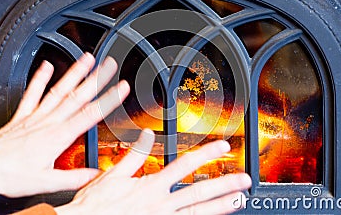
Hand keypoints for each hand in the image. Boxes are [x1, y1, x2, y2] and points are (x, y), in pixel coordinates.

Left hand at [0, 53, 129, 196]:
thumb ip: (74, 178)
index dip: (108, 100)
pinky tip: (47, 66)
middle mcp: (48, 122)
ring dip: (74, 73)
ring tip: (86, 59)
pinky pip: (32, 93)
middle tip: (109, 65)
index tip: (121, 88)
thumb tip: (96, 175)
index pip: (89, 115)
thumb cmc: (10, 174)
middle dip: (96, 79)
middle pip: (77, 96)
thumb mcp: (45, 182)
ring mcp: (36, 116)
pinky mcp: (23, 116)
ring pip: (59, 90)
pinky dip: (40, 78)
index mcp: (57, 137)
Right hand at [55, 129, 250, 214]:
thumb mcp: (112, 176)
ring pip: (198, 213)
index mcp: (151, 186)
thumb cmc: (96, 207)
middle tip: (244, 180)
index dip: (206, 154)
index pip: (184, 165)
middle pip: (199, 191)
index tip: (222, 146)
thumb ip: (133, 155)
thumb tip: (146, 134)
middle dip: (224, 184)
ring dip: (221, 206)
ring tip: (239, 200)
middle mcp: (161, 204)